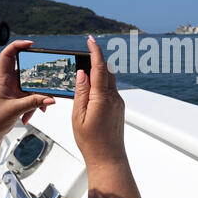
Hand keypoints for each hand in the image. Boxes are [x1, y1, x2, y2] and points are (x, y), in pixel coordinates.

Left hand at [0, 40, 55, 139]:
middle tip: (47, 76)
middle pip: (26, 69)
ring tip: (40, 106)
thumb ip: (34, 102)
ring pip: (32, 86)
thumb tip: (50, 98)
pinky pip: (33, 97)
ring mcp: (15, 90)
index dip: (18, 46)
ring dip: (38, 96)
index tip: (31, 45)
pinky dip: (36, 105)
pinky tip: (33, 113)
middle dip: (38, 76)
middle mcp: (9, 82)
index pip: (8, 55)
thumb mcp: (14, 109)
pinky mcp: (20, 99)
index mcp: (2, 79)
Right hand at [72, 35, 125, 166]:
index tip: (91, 40)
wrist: (108, 157)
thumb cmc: (91, 141)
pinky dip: (101, 85)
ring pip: (109, 80)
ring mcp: (118, 102)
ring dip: (99, 73)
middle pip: (106, 71)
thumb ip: (81, 92)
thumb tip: (82, 73)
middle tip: (83, 55)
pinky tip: (91, 92)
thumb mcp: (78, 116)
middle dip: (96, 60)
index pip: (99, 68)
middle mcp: (114, 97)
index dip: (95, 51)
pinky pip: (110, 89)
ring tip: (83, 77)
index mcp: (102, 98)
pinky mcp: (119, 107)